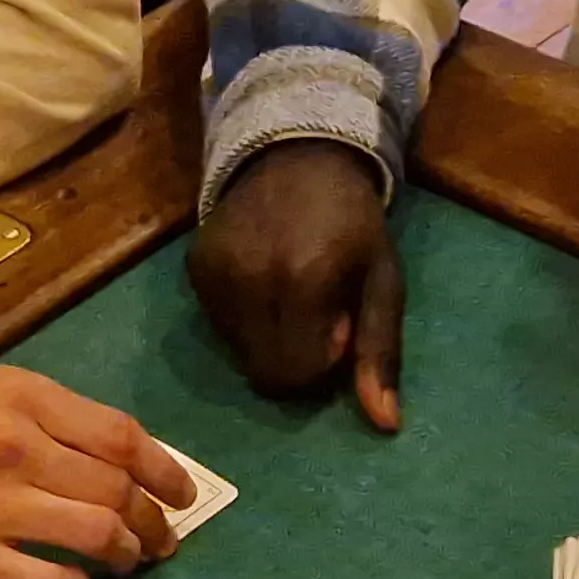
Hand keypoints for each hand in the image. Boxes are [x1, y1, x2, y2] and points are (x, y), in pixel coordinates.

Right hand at [0, 366, 194, 578]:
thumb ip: (4, 402)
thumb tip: (50, 427)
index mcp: (16, 396)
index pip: (121, 434)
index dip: (164, 466)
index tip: (182, 489)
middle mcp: (19, 447)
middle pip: (118, 487)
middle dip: (154, 518)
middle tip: (163, 538)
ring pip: (97, 535)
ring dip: (125, 554)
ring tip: (129, 564)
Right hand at [187, 139, 404, 430]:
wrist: (297, 154)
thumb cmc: (352, 221)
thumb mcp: (383, 279)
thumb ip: (380, 351)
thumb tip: (385, 424)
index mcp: (302, 282)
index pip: (297, 375)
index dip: (323, 363)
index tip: (340, 324)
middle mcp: (249, 280)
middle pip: (264, 374)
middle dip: (294, 359)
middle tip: (315, 316)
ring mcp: (214, 274)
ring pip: (238, 354)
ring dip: (268, 339)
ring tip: (289, 294)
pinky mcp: (193, 268)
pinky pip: (218, 326)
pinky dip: (244, 319)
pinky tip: (262, 280)